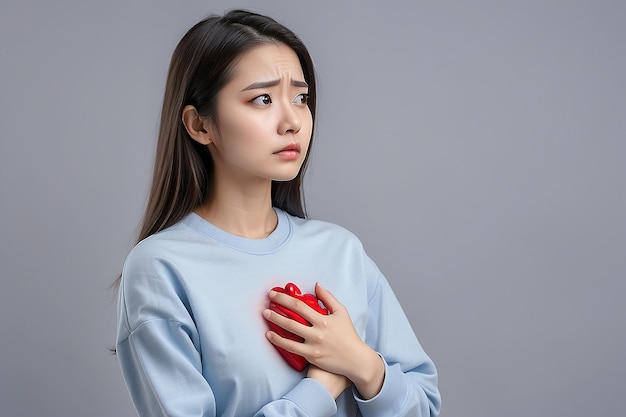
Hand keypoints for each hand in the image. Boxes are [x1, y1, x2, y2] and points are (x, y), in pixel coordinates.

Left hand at [264, 283, 384, 398]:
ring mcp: (313, 345)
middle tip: (265, 305)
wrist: (355, 359)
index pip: (300, 306)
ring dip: (275, 324)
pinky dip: (279, 341)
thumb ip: (328, 297)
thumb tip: (317, 285)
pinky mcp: (311, 357)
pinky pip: (291, 348)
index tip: (274, 294)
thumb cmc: (348, 334)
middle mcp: (317, 332)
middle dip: (276, 310)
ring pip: (289, 334)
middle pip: (291, 319)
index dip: (284, 299)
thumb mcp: (342, 312)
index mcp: (324, 319)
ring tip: (266, 316)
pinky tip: (270, 335)